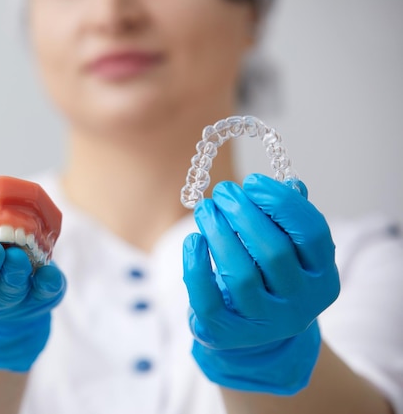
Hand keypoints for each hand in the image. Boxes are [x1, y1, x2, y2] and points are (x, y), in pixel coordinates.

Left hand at [182, 173, 339, 394]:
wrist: (251, 334)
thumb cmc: (268, 278)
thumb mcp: (288, 251)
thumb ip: (289, 219)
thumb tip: (291, 183)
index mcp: (323, 277)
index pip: (312, 233)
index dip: (282, 202)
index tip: (252, 181)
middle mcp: (300, 304)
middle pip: (273, 251)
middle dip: (243, 214)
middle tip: (222, 191)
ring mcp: (265, 323)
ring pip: (240, 275)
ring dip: (218, 234)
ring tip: (205, 209)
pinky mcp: (226, 333)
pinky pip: (208, 300)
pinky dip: (197, 266)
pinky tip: (193, 239)